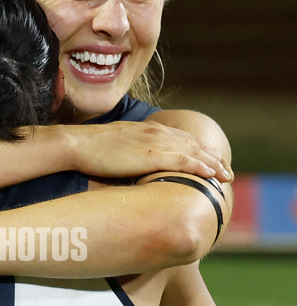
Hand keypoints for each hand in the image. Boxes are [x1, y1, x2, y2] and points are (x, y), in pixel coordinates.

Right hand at [69, 121, 232, 183]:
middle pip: (194, 144)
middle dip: (214, 157)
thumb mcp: (120, 146)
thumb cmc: (92, 149)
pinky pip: (183, 161)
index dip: (201, 150)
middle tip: (228, 171)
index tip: (213, 161)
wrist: (78, 145)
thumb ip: (135, 151)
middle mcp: (158, 133)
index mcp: (151, 129)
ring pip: (194, 152)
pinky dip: (200, 166)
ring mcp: (156, 143)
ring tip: (226, 175)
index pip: (184, 139)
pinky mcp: (152, 155)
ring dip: (214, 164)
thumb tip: (138, 164)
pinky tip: (211, 174)